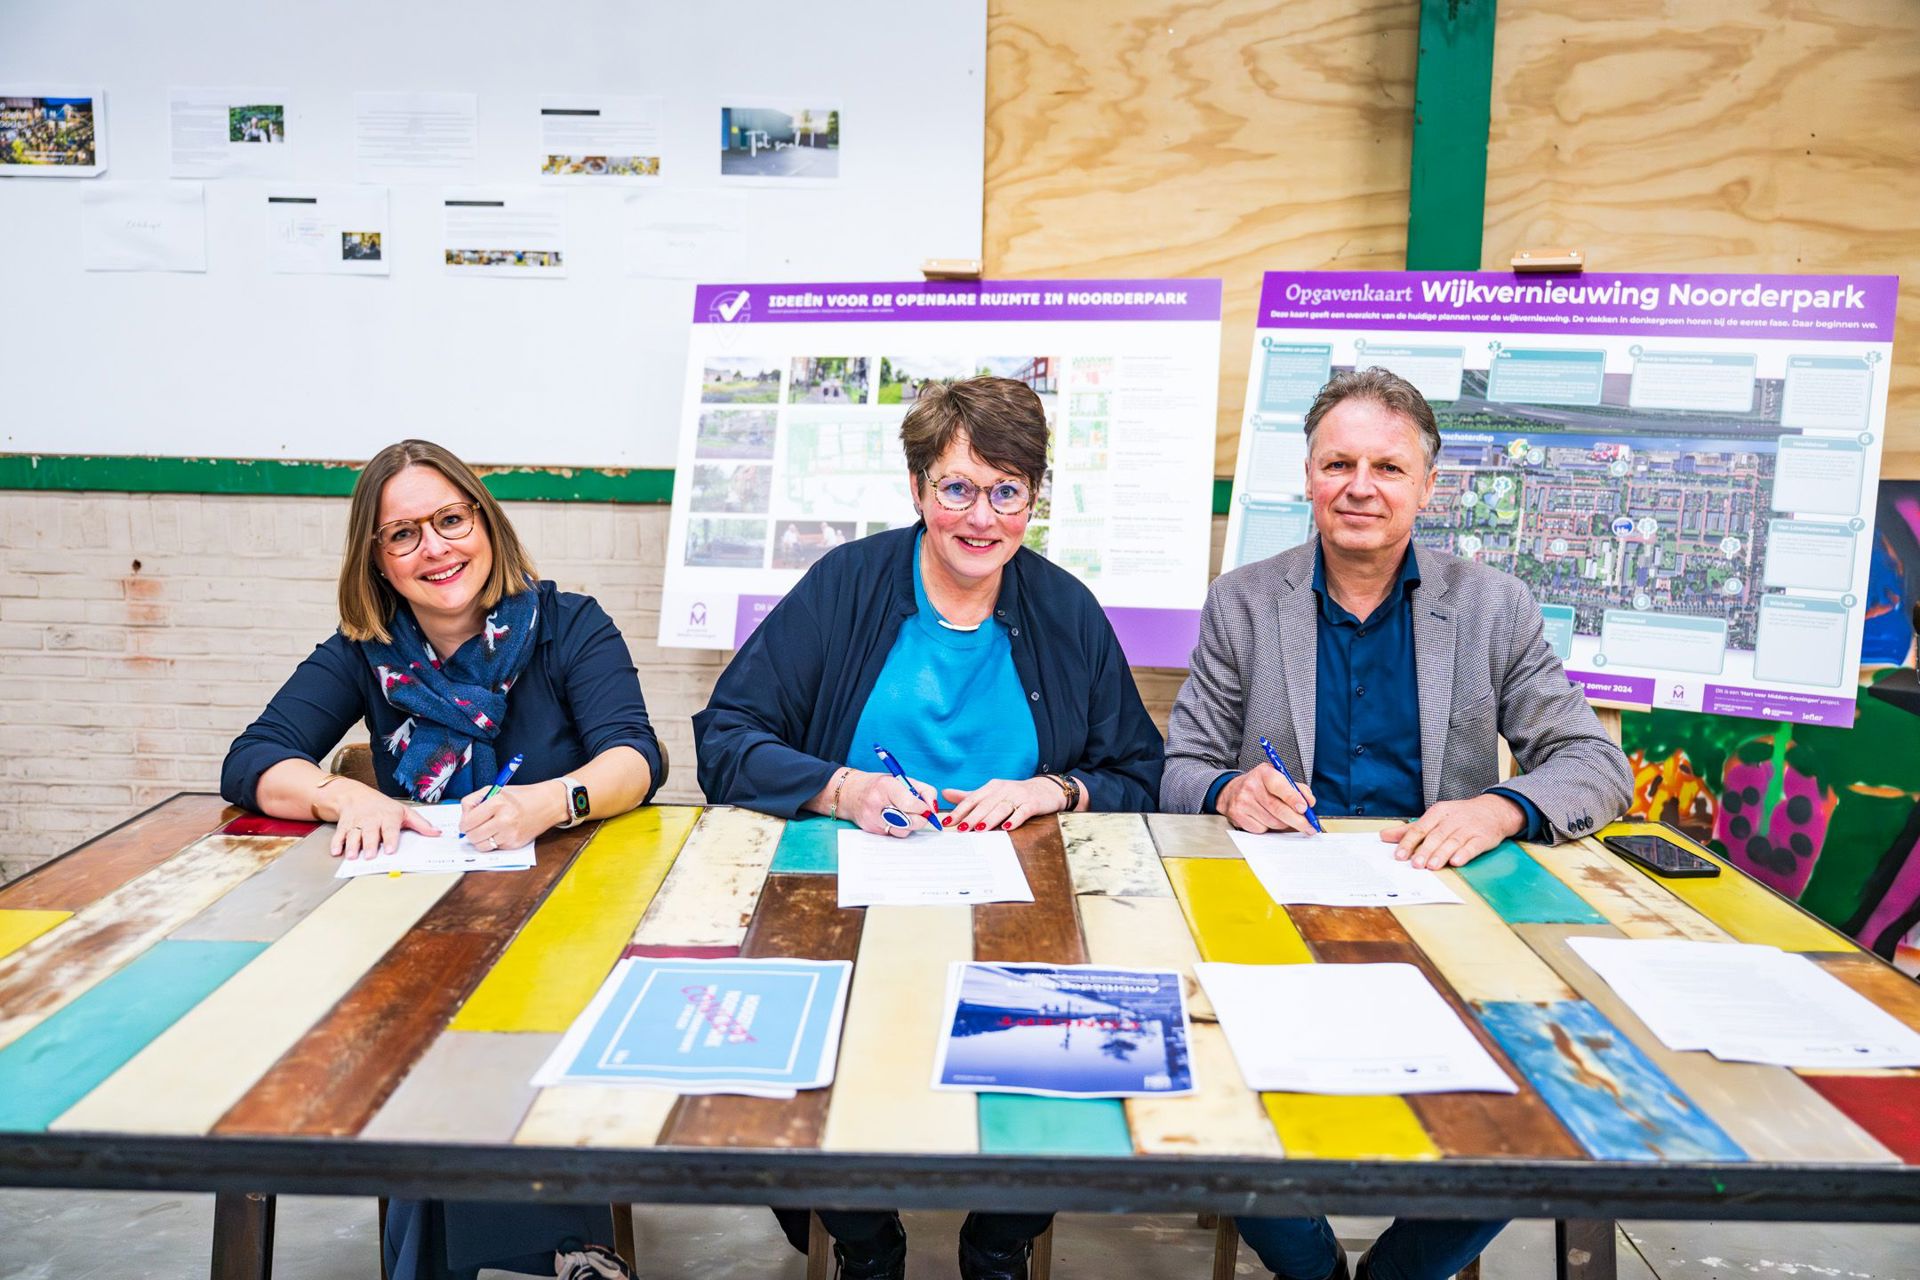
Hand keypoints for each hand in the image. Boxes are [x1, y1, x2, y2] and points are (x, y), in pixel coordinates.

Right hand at [329, 784, 439, 859]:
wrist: (356, 795)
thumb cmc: (383, 806)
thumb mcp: (404, 811)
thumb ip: (420, 824)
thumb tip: (437, 833)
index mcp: (388, 816)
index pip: (390, 828)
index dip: (391, 839)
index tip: (391, 849)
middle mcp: (372, 819)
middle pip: (371, 832)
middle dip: (370, 844)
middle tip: (371, 855)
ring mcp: (357, 822)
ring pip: (354, 834)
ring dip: (352, 845)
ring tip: (352, 856)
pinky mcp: (344, 825)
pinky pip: (339, 834)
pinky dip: (337, 843)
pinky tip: (336, 851)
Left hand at [459, 780, 564, 851]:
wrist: (547, 804)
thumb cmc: (520, 796)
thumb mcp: (495, 790)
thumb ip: (474, 801)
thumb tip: (463, 817)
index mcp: (497, 803)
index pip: (468, 821)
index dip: (463, 823)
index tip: (466, 822)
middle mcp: (504, 820)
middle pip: (472, 836)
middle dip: (470, 833)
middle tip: (475, 827)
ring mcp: (510, 834)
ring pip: (481, 846)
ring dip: (480, 840)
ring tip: (487, 830)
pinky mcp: (515, 844)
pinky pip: (494, 848)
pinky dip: (494, 842)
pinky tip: (501, 832)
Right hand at [841, 770, 940, 837]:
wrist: (851, 793)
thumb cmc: (881, 785)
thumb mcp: (903, 780)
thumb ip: (924, 791)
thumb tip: (933, 809)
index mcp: (886, 786)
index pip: (910, 804)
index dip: (923, 809)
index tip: (926, 808)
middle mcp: (876, 803)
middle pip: (909, 821)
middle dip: (920, 819)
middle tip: (921, 814)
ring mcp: (872, 819)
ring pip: (903, 831)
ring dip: (910, 825)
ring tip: (905, 814)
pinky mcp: (871, 830)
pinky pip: (894, 834)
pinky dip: (899, 829)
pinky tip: (894, 819)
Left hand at [941, 778, 1061, 831]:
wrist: (1045, 789)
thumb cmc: (1014, 794)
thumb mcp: (991, 793)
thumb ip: (969, 796)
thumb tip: (945, 793)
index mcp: (991, 787)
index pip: (972, 799)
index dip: (959, 810)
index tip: (948, 822)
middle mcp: (1003, 789)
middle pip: (985, 804)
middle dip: (972, 817)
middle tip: (960, 829)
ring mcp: (1018, 796)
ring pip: (1001, 808)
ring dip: (990, 819)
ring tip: (979, 829)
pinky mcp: (1032, 803)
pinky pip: (1022, 811)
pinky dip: (1015, 819)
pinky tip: (1007, 827)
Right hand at [1218, 765, 1317, 834]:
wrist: (1232, 791)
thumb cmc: (1261, 785)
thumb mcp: (1278, 778)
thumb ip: (1297, 789)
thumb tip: (1310, 803)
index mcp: (1264, 773)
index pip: (1280, 786)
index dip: (1293, 798)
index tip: (1304, 808)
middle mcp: (1251, 786)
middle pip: (1277, 808)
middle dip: (1297, 820)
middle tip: (1309, 827)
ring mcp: (1243, 802)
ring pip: (1272, 822)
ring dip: (1283, 824)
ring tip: (1284, 819)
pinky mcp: (1238, 816)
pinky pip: (1261, 829)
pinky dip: (1269, 828)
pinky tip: (1266, 819)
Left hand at [1380, 794, 1524, 868]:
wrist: (1494, 810)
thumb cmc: (1459, 816)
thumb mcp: (1434, 818)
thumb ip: (1410, 829)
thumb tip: (1384, 836)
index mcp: (1438, 813)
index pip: (1420, 828)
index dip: (1409, 842)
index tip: (1400, 855)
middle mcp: (1452, 819)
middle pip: (1436, 836)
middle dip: (1425, 850)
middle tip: (1415, 864)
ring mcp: (1468, 828)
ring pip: (1453, 841)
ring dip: (1442, 854)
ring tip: (1432, 866)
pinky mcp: (1483, 837)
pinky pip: (1473, 846)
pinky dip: (1465, 853)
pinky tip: (1456, 861)